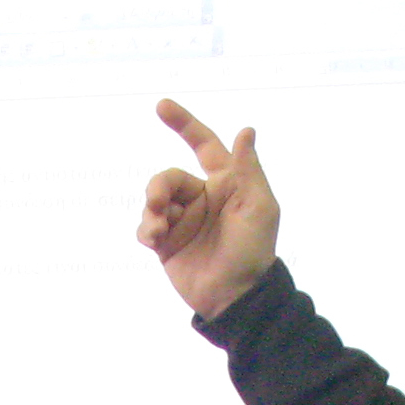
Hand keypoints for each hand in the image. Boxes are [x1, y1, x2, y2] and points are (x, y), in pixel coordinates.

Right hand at [136, 97, 279, 319]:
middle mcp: (201, 198)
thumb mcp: (260, 207)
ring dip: (151, 210)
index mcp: (225, 183)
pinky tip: (153, 240)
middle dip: (158, 186)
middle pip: (169, 177)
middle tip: (158, 205)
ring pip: (154, 200)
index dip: (184, 124)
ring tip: (159, 231)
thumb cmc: (254, 250)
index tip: (160, 106)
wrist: (236, 297)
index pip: (203, 145)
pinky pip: (146, 226)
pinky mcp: (167, 244)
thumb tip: (246, 130)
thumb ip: (248, 169)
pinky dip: (145, 229)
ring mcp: (182, 221)